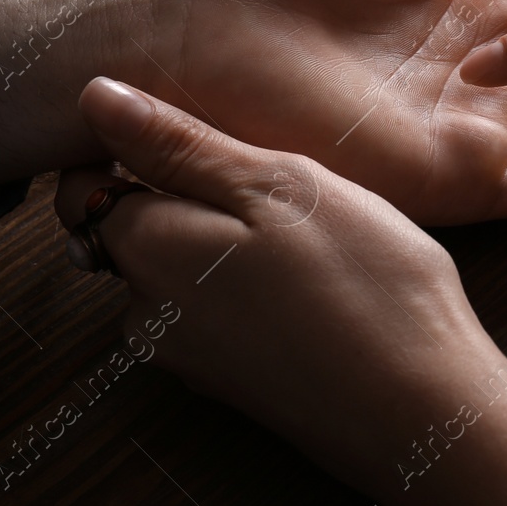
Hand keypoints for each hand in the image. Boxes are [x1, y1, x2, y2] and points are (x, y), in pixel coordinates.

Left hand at [55, 77, 506, 505]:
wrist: (420, 409)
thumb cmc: (361, 284)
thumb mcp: (276, 185)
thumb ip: (180, 144)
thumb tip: (93, 96)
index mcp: (147, 250)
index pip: (87, 183)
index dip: (137, 148)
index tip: (211, 140)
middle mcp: (147, 310)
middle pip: (135, 226)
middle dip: (191, 195)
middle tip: (278, 185)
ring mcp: (188, 354)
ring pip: (183, 266)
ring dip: (229, 240)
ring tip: (309, 235)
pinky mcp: (230, 379)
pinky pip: (219, 307)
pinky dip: (253, 284)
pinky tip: (316, 281)